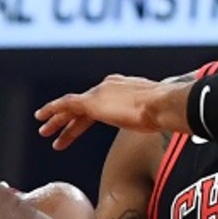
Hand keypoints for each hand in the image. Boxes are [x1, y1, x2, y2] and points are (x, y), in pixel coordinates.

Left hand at [35, 75, 192, 149]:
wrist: (164, 104)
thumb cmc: (168, 111)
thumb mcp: (162, 114)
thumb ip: (160, 115)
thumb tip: (175, 122)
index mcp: (125, 88)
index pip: (102, 103)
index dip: (90, 117)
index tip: (83, 125)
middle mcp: (110, 86)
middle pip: (84, 106)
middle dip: (69, 119)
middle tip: (54, 130)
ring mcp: (100, 93)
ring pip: (71, 106)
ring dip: (56, 119)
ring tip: (43, 131)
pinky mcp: (92, 102)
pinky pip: (65, 105)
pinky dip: (52, 111)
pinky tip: (42, 118)